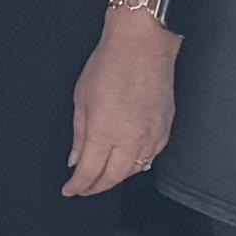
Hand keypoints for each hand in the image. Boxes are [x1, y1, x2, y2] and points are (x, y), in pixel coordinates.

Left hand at [60, 20, 178, 201]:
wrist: (143, 45)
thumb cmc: (109, 65)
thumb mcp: (81, 100)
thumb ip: (79, 135)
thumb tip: (76, 159)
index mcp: (104, 133)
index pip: (90, 173)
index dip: (78, 186)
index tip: (70, 190)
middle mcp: (131, 139)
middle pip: (113, 178)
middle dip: (96, 187)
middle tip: (84, 188)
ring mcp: (152, 135)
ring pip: (134, 171)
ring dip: (117, 177)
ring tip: (102, 177)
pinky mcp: (166, 128)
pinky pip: (151, 157)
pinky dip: (137, 164)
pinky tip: (127, 162)